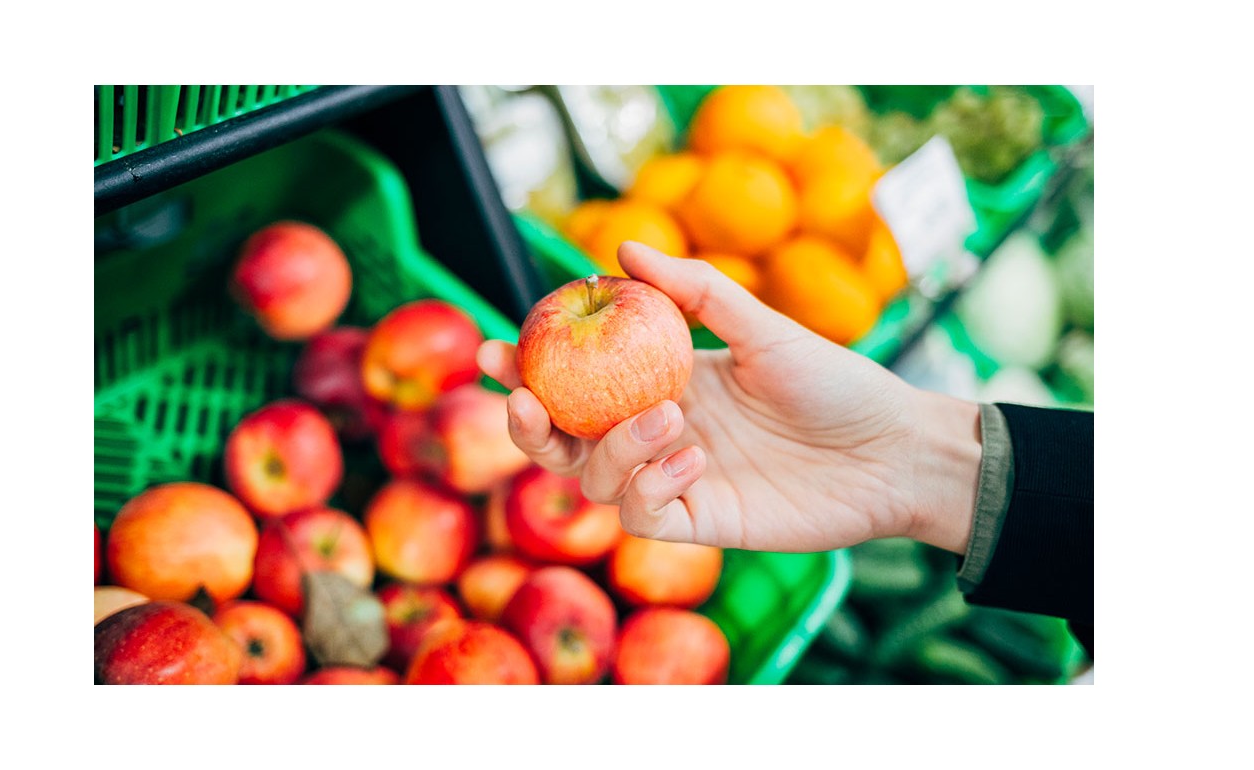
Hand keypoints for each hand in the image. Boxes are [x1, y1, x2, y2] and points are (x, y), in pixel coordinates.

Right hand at [478, 242, 981, 554]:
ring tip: (668, 419)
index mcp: (662, 382)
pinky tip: (691, 459)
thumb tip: (621, 248)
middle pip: (565, 440)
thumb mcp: (762, 327)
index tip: (494, 346)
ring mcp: (676, 480)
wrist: (892, 449)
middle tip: (518, 396)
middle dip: (527, 424)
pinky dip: (649, 485)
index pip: (578, 379)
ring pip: (596, 479)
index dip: (528, 368)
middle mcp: (658, 433)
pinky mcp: (700, 523)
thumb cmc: (834, 382)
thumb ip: (695, 292)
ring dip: (615, 447)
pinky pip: (643, 514)